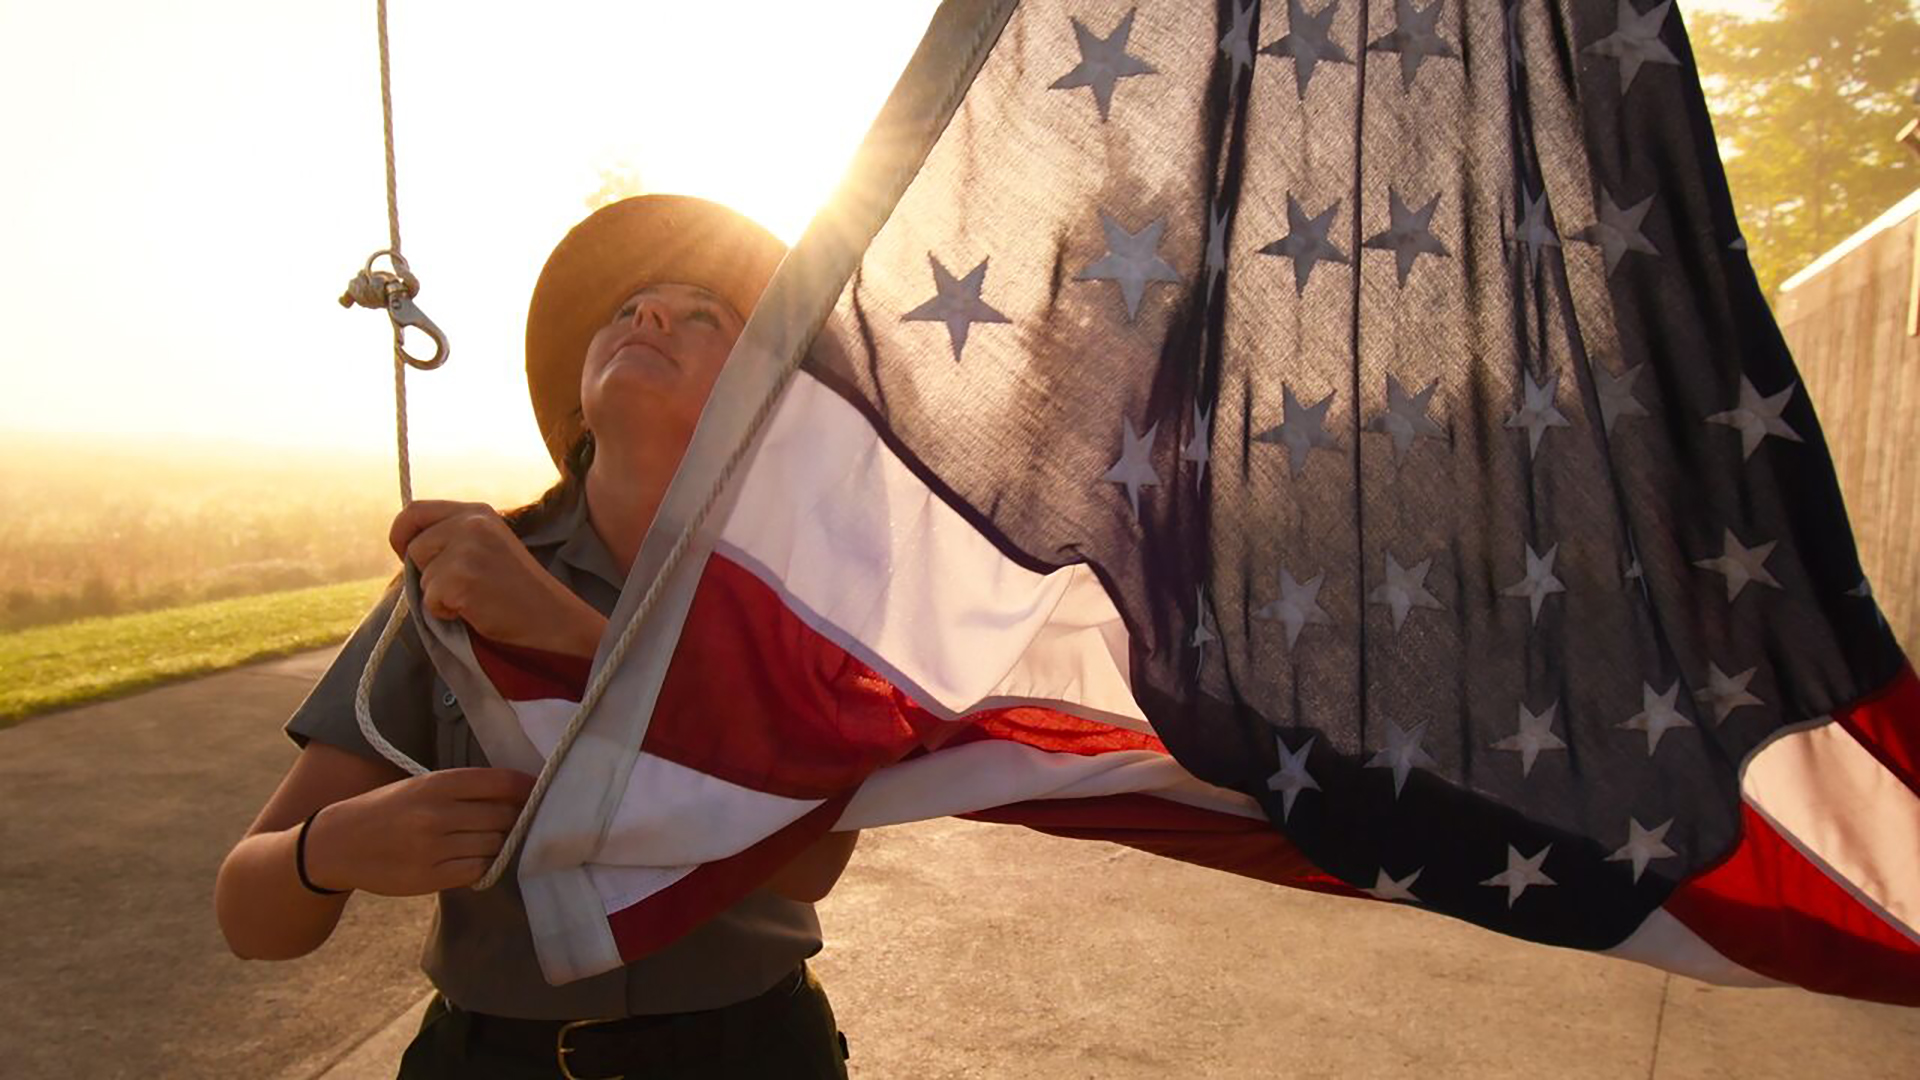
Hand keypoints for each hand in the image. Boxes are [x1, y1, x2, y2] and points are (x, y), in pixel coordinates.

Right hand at [304, 768, 537, 894]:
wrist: (337, 844)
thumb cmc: (387, 810)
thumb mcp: (419, 786)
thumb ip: (463, 788)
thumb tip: (517, 791)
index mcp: (436, 784)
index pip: (500, 782)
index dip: (528, 786)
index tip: (540, 790)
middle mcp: (437, 813)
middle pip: (504, 816)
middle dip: (518, 818)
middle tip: (523, 820)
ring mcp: (433, 847)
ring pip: (494, 844)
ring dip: (502, 843)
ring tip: (496, 840)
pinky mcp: (430, 877)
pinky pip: (477, 870)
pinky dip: (485, 865)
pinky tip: (478, 859)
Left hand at [389, 500, 606, 656]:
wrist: (550, 619)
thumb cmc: (517, 590)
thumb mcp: (488, 547)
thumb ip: (455, 538)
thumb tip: (408, 547)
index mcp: (478, 512)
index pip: (415, 510)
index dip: (402, 533)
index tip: (407, 554)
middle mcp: (471, 523)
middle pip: (414, 545)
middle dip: (425, 572)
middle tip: (454, 588)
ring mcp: (467, 549)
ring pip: (420, 575)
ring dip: (438, 595)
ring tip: (474, 599)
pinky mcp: (461, 578)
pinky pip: (429, 600)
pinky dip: (445, 612)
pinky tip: (475, 611)